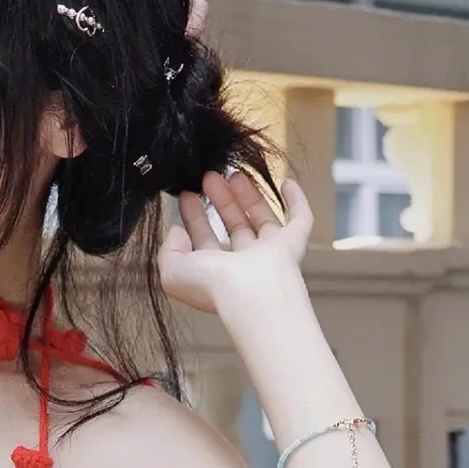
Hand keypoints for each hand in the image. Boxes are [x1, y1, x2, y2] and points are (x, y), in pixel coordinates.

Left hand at [158, 170, 312, 324]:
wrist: (251, 293)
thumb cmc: (213, 286)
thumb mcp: (172, 271)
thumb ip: (168, 250)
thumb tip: (178, 231)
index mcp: (216, 272)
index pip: (205, 240)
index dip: (195, 217)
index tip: (186, 195)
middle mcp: (244, 264)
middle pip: (233, 226)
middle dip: (220, 201)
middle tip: (209, 177)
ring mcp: (271, 254)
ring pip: (261, 219)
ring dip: (249, 196)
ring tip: (235, 174)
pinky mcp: (293, 244)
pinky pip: (300, 220)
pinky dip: (296, 202)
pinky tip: (287, 183)